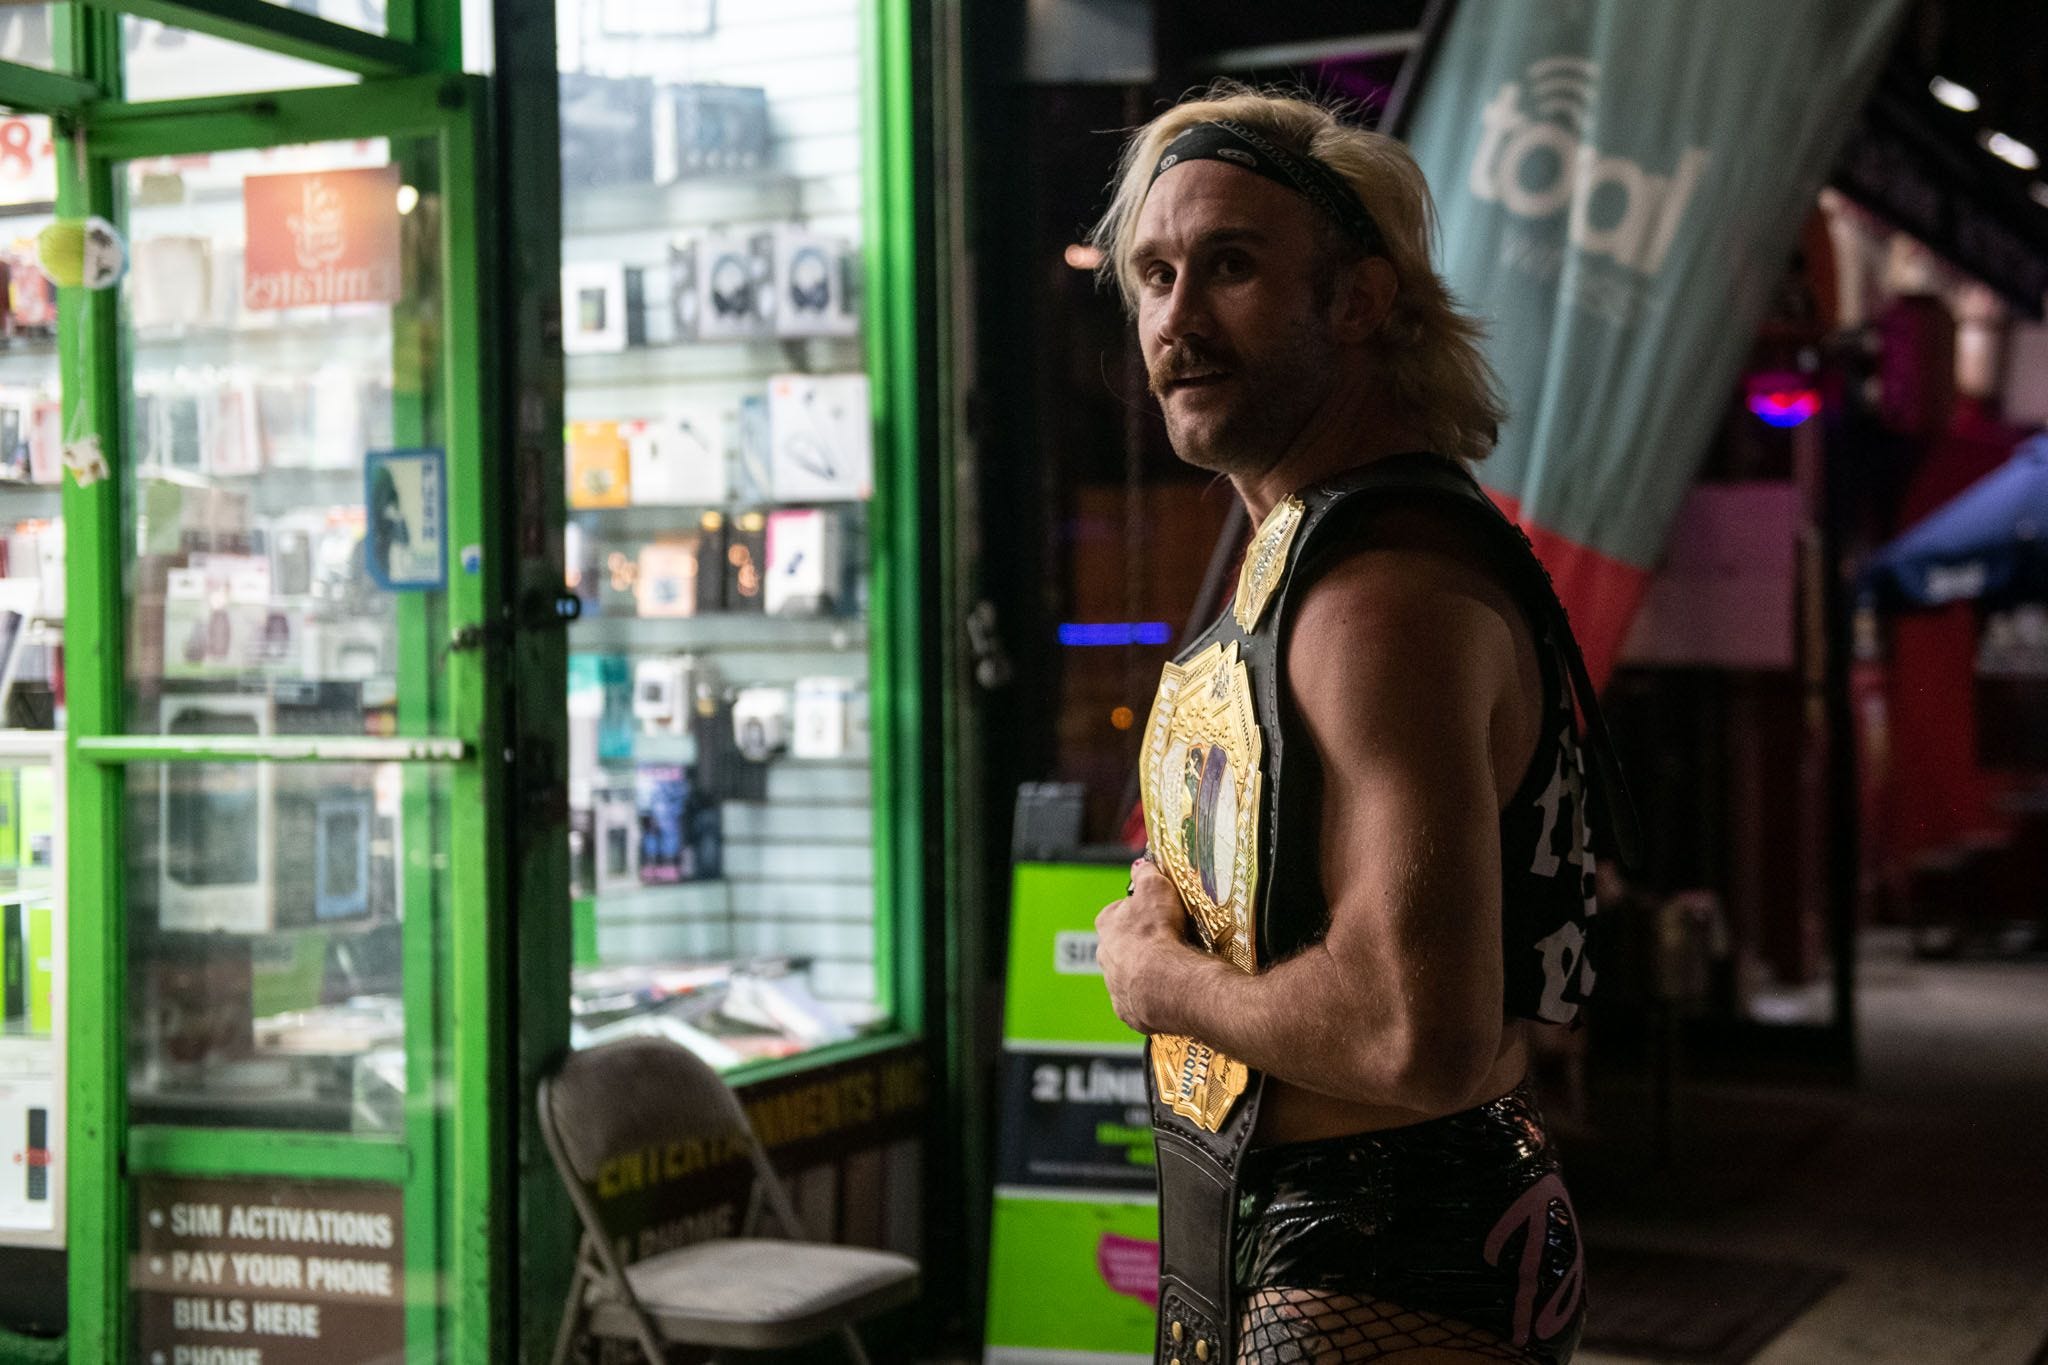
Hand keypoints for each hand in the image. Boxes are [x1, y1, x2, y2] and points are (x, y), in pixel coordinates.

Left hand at [1095, 858, 1193, 1033]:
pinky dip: (1154, 997)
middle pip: (1120, 946)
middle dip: (1139, 943)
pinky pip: (1140, 1002)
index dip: (1134, 910)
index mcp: (1107, 926)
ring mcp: (1116, 986)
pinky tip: (1171, 991)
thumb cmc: (1156, 933)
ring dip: (1146, 972)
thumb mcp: (1155, 887)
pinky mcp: (1130, 1011)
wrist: (1165, 980)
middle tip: (1165, 940)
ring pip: (1129, 975)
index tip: (1151, 910)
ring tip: (1173, 968)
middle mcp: (1105, 957)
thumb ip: (1145, 874)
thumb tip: (1141, 866)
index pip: (1115, 913)